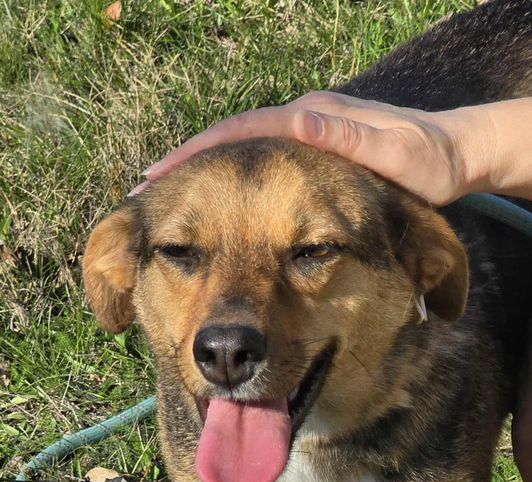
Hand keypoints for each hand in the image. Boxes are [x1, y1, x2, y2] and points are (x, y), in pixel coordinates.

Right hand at [133, 91, 490, 204]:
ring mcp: (305, 138)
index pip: (241, 131)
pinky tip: (216, 199)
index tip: (159, 173)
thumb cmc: (426, 162)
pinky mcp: (311, 154)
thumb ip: (348, 139)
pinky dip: (230, 179)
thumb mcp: (394, 153)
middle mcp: (303, 123)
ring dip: (205, 170)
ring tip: (167, 194)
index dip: (197, 153)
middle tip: (148, 185)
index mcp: (313, 120)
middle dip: (188, 161)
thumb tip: (297, 119)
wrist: (453, 156)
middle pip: (231, 138)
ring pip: (242, 150)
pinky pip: (259, 164)